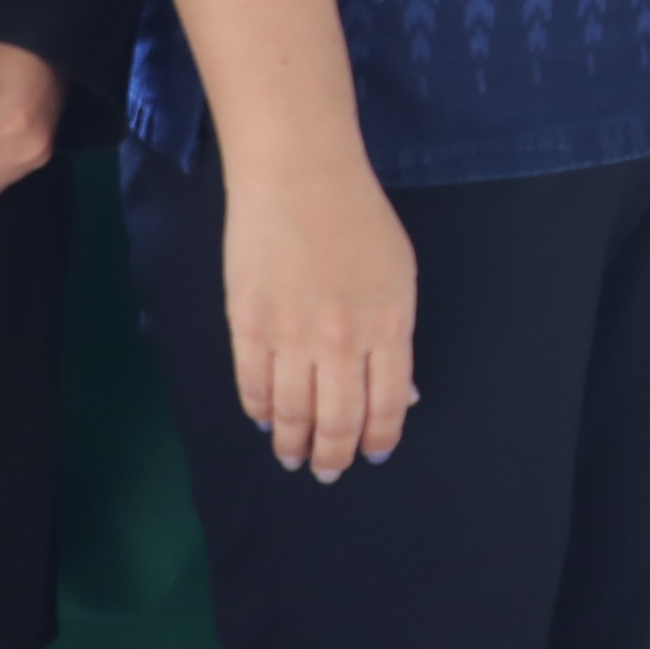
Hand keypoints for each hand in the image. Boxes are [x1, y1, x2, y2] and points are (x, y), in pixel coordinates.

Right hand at [221, 145, 418, 481]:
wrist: (299, 176)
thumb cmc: (359, 218)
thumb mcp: (399, 275)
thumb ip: (396, 336)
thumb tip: (400, 393)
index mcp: (389, 327)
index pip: (386, 405)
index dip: (378, 439)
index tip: (373, 456)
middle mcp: (343, 342)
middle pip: (338, 419)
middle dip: (334, 455)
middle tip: (329, 472)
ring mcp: (292, 337)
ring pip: (292, 413)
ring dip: (293, 444)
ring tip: (293, 458)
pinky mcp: (248, 327)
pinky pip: (253, 386)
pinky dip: (259, 410)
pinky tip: (264, 421)